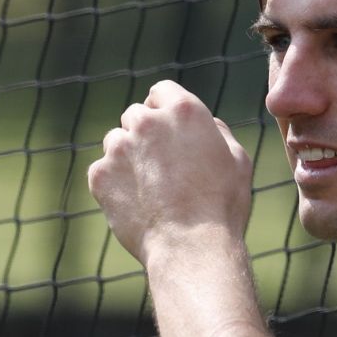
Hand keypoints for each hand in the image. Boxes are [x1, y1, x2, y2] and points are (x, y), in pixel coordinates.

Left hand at [87, 80, 254, 265]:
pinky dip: (114, 182)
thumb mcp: (236, 159)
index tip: (166, 126)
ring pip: (116, 141)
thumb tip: (204, 123)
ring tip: (150, 186)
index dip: (164, 107)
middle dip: (145, 133)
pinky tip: (136, 202)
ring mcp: (118, 147)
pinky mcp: (99, 174)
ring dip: (128, 155)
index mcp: (183, 110)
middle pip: (135, 115)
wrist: (190, 245)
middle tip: (160, 163)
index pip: (161, 91)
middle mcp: (146, 122)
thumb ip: (215, 130)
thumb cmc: (221, 204)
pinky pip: (103, 170)